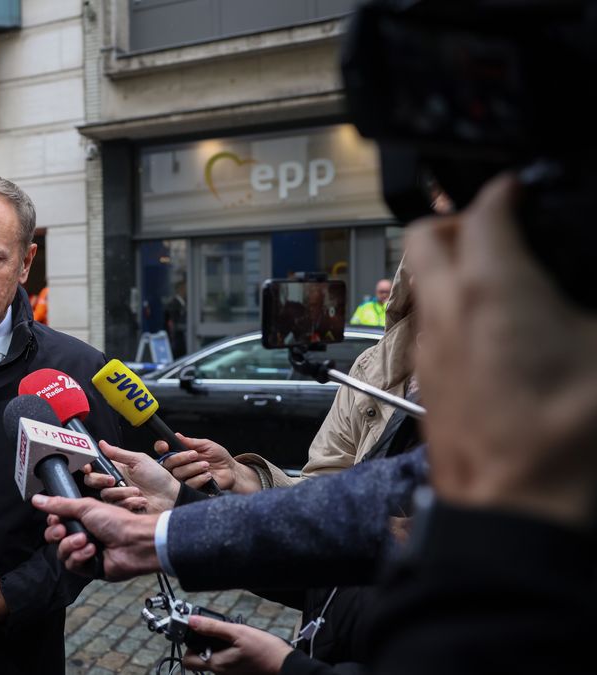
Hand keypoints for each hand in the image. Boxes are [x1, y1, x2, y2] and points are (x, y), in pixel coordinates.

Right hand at [33, 494, 159, 580]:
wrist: (135, 541)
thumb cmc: (117, 521)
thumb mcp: (85, 507)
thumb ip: (59, 505)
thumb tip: (37, 499)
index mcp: (81, 519)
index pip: (56, 522)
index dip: (52, 522)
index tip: (55, 519)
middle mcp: (82, 535)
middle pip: (55, 539)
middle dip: (56, 534)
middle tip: (63, 530)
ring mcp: (85, 553)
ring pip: (61, 553)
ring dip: (70, 545)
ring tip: (85, 540)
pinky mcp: (90, 569)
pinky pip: (72, 565)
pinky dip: (80, 557)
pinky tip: (92, 551)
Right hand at [83, 441, 180, 513]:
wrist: (170, 496)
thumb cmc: (158, 477)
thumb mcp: (139, 460)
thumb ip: (118, 453)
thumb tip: (102, 444)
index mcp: (117, 469)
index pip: (95, 468)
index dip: (88, 467)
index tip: (88, 467)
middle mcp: (115, 483)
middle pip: (93, 482)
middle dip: (101, 480)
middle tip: (113, 480)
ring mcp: (119, 496)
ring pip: (105, 495)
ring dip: (123, 493)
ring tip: (138, 491)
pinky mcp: (123, 509)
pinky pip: (117, 507)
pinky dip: (130, 502)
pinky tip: (141, 500)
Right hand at [159, 435, 259, 493]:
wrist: (230, 471)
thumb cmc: (219, 456)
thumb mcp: (206, 445)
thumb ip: (191, 442)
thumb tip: (177, 435)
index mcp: (180, 453)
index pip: (163, 451)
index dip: (161, 447)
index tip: (165, 446)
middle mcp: (179, 466)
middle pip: (168, 463)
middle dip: (180, 458)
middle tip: (195, 455)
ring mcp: (183, 478)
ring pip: (177, 474)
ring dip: (193, 468)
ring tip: (206, 465)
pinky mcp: (190, 489)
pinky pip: (187, 485)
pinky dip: (199, 478)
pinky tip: (208, 475)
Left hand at [181, 616, 292, 674]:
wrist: (286, 665)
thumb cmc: (266, 651)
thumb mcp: (238, 632)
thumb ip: (213, 627)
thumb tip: (192, 621)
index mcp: (217, 664)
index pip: (187, 660)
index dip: (189, 645)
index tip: (198, 632)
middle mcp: (220, 672)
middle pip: (200, 658)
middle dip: (203, 643)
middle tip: (215, 632)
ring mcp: (229, 673)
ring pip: (213, 658)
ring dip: (217, 646)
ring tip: (230, 636)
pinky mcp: (237, 672)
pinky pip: (224, 660)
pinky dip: (226, 650)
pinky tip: (238, 644)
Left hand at [408, 173, 596, 527]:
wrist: (514, 511)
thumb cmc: (561, 439)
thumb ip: (591, 306)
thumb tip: (584, 296)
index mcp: (492, 284)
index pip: (486, 208)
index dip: (508, 191)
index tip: (524, 190)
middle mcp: (446, 308)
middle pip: (427, 234)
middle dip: (460, 218)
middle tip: (501, 223)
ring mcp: (429, 346)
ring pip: (422, 280)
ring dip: (452, 265)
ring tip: (501, 273)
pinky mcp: (428, 381)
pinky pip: (428, 324)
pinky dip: (452, 308)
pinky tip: (492, 329)